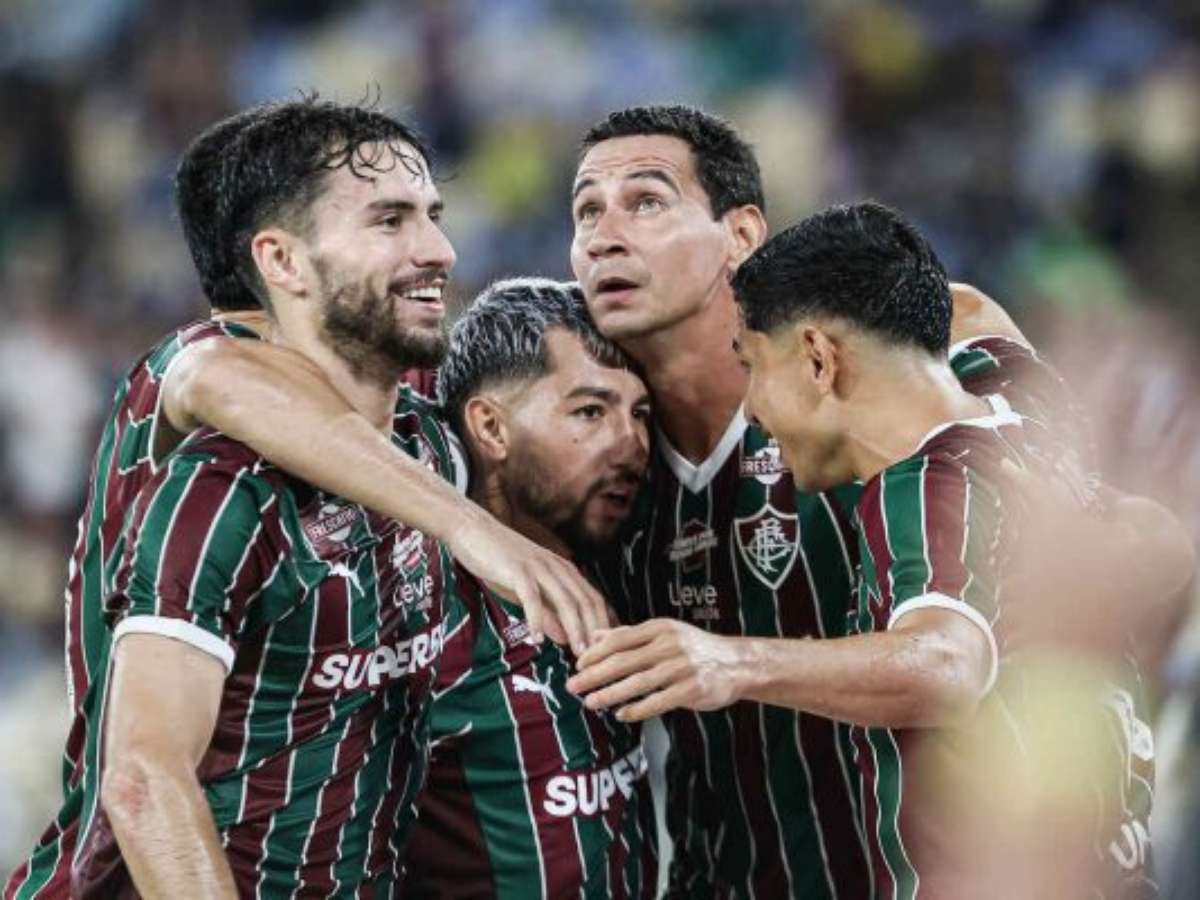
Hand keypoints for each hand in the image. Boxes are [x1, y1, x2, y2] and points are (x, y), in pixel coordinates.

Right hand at [447, 511, 610, 654]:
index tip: (604, 652)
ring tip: (578, 653)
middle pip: (585, 602)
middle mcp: (557, 567)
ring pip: (565, 601)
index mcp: (564, 570)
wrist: (473, 529)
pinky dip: (536, 619)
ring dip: (574, 629)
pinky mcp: (517, 569)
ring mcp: (539, 567)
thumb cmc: (500, 562)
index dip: (602, 626)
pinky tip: (536, 639)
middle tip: (596, 660)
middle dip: (593, 632)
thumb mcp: (529, 591)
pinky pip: (531, 597)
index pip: (593, 599)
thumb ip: (548, 612)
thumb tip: (566, 639)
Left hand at [566, 619, 744, 721]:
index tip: (577, 665)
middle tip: (572, 686)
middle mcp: (669, 645)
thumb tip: (594, 636)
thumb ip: (628, 635)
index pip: (620, 639)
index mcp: (659, 628)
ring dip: (611, 694)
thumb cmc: (694, 648)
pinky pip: (658, 701)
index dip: (596, 653)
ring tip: (591, 703)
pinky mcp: (691, 689)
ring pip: (638, 683)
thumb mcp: (663, 633)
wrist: (737, 663)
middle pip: (623, 661)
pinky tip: (621, 715)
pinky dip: (638, 709)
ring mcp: (681, 667)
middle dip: (594, 675)